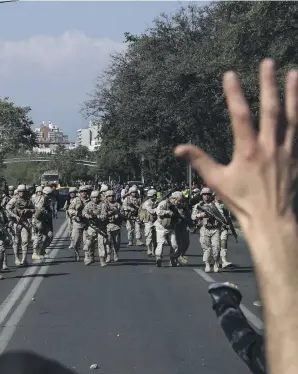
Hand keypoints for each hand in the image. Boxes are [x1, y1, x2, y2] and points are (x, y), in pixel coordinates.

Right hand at [175, 59, 296, 228]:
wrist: (271, 219)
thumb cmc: (241, 201)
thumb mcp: (216, 182)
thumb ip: (200, 161)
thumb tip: (178, 148)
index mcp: (247, 151)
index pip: (240, 116)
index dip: (235, 94)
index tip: (230, 75)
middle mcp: (269, 147)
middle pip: (271, 110)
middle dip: (268, 84)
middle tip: (267, 62)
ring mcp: (286, 151)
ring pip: (291, 116)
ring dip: (293, 93)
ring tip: (293, 73)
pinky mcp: (296, 157)